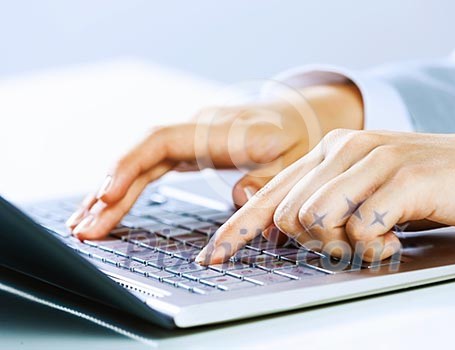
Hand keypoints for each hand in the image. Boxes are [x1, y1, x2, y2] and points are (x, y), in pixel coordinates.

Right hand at [67, 84, 363, 238]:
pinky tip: (109, 206)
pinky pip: (149, 169)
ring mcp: (187, 140)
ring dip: (111, 193)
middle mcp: (195, 130)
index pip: (161, 141)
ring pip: (139, 164)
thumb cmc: (295, 138)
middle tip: (84, 229)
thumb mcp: (292, 159)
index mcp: (217, 129)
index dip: (131, 165)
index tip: (107, 193)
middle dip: (110, 191)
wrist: (296, 118)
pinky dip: (128, 189)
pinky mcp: (186, 151)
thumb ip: (266, 178)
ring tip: (83, 225)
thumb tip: (238, 198)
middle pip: (141, 156)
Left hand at [197, 130, 454, 263]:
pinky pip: (362, 226)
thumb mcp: (366, 190)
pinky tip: (392, 243)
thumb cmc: (426, 185)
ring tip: (373, 243)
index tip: (213, 257)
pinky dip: (372, 248)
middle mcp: (346, 149)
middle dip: (310, 243)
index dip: (237, 229)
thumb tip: (279, 228)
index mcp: (330, 152)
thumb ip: (324, 201)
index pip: (270, 193)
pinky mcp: (406, 178)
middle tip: (347, 245)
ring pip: (316, 218)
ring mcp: (376, 160)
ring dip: (340, 245)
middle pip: (288, 213)